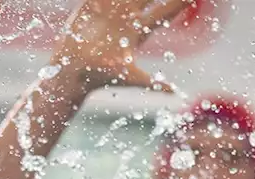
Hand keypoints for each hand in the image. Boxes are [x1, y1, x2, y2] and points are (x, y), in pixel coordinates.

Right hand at [50, 0, 193, 92]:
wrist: (74, 71)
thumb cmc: (101, 76)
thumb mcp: (129, 78)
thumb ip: (151, 82)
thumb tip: (175, 93)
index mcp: (139, 31)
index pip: (165, 11)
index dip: (179, 1)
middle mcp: (128, 17)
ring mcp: (111, 10)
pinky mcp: (93, 5)